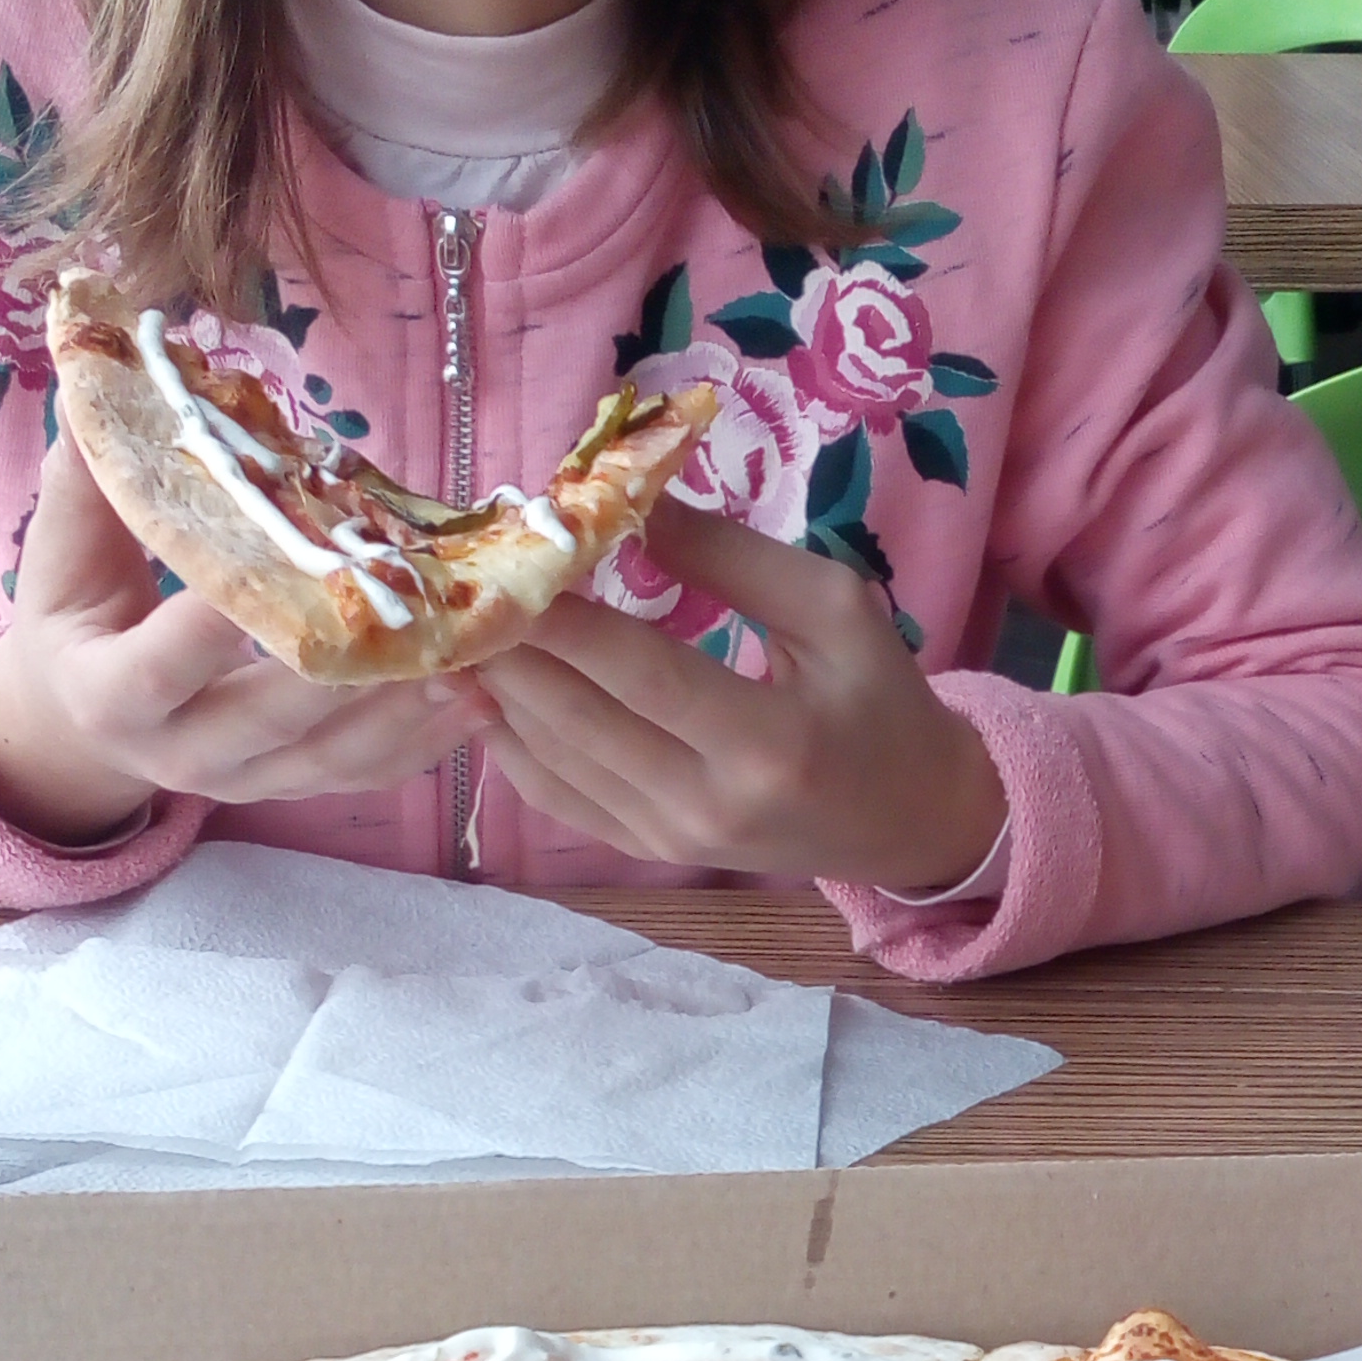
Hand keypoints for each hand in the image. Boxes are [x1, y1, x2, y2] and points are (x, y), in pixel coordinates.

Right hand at [0, 424, 491, 843]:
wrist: (81, 720)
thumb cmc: (78, 615)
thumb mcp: (66, 556)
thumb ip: (87, 481)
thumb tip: (99, 381)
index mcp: (110, 694)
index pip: (163, 664)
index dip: (212, 630)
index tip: (273, 574)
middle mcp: (177, 752)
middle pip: (266, 720)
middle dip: (338, 676)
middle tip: (405, 622)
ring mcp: (239, 780)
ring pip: (327, 759)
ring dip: (401, 715)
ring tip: (467, 666)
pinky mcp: (288, 789)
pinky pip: (360, 777)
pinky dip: (420, 745)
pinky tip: (477, 703)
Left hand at [474, 498, 1005, 894]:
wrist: (904, 819)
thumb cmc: (877, 700)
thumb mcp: (835, 609)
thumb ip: (733, 558)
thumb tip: (628, 507)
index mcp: (770, 745)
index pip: (642, 672)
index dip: (568, 617)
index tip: (512, 557)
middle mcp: (708, 807)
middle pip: (578, 719)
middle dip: (511, 646)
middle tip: (459, 583)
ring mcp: (669, 841)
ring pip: (553, 759)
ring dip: (497, 688)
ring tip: (457, 623)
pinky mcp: (646, 854)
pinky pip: (556, 798)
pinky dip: (509, 741)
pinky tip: (484, 687)